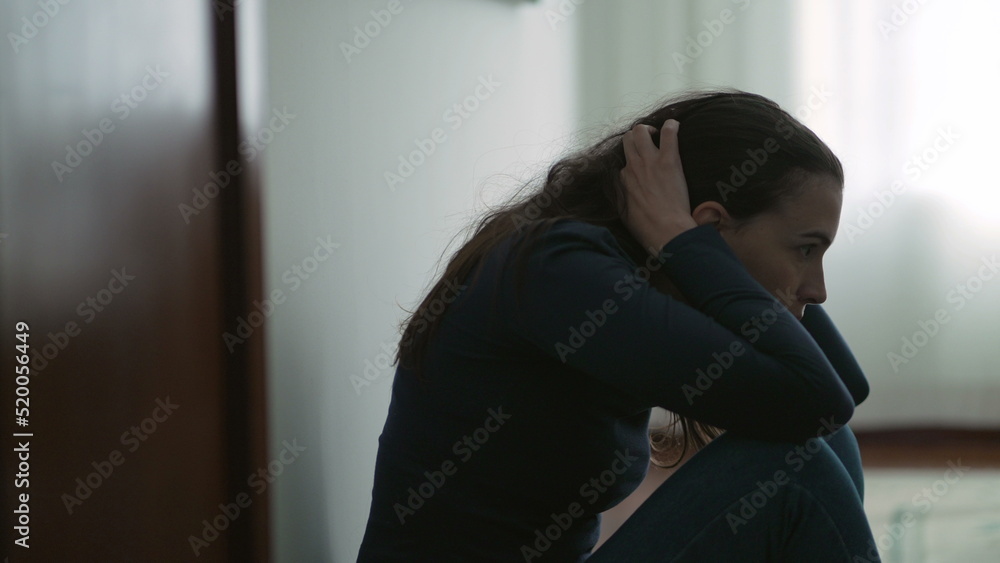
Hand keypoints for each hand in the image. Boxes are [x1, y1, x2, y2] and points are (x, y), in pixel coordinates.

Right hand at [619, 119, 697, 255]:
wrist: (665, 230)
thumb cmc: (646, 228)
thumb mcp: (623, 214)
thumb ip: (620, 198)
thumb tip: (621, 194)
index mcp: (621, 180)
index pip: (623, 162)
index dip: (632, 163)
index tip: (641, 169)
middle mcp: (632, 167)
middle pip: (627, 139)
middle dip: (636, 138)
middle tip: (649, 144)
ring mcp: (649, 161)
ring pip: (640, 131)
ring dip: (649, 129)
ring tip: (658, 135)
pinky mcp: (668, 160)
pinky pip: (668, 133)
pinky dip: (672, 126)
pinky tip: (675, 127)